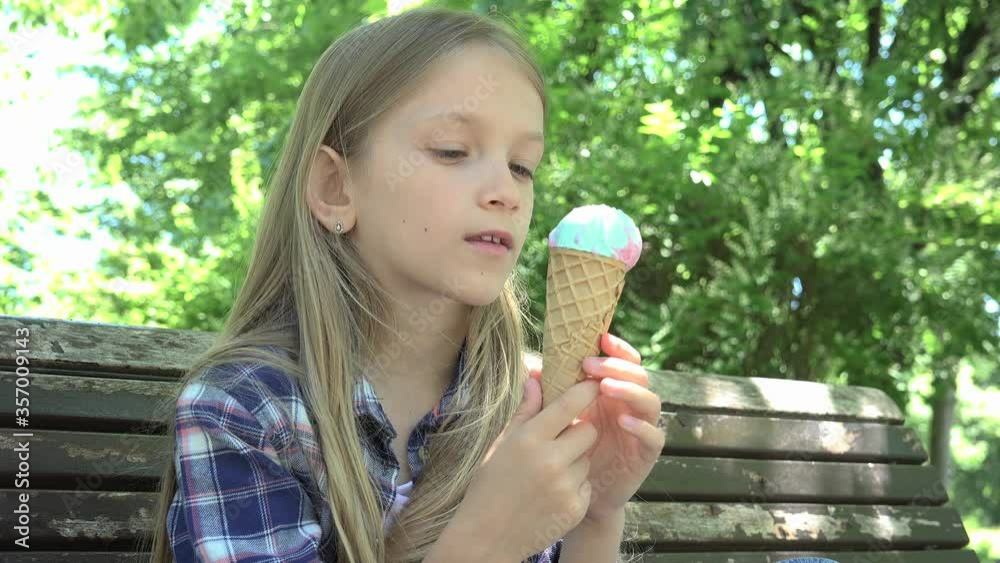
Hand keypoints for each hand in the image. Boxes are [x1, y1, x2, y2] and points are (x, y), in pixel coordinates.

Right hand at [456, 367, 600, 560]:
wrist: (487, 537)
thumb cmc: (489, 485)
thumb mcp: (501, 444)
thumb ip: (524, 411)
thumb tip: (536, 378)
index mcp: (530, 439)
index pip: (570, 404)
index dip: (586, 390)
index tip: (593, 383)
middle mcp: (551, 460)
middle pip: (588, 430)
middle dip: (579, 431)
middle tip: (561, 439)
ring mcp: (566, 487)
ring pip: (587, 459)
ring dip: (575, 460)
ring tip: (548, 473)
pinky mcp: (576, 508)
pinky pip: (586, 484)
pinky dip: (575, 486)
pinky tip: (551, 494)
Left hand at [527, 333, 664, 525]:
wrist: (575, 496)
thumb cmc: (566, 452)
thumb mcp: (556, 422)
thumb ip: (548, 397)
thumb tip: (532, 369)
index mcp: (611, 392)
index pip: (622, 362)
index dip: (616, 349)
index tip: (600, 338)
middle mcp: (630, 406)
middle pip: (638, 375)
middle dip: (616, 366)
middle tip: (591, 365)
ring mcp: (641, 428)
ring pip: (650, 401)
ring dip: (630, 390)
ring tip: (606, 386)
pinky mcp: (646, 455)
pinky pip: (654, 436)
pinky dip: (641, 426)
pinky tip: (623, 420)